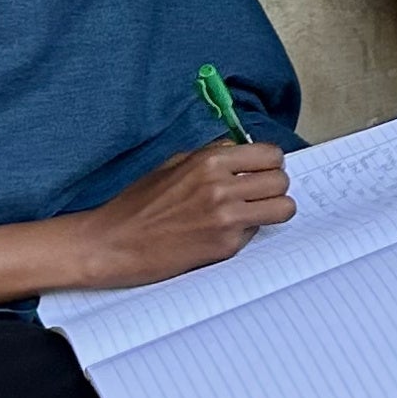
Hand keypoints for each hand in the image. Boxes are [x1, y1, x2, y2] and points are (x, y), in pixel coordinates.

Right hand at [71, 140, 293, 287]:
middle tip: (258, 194)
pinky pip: (257, 233)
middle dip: (273, 187)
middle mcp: (222, 187)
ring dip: (273, 210)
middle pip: (281, 180)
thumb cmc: (138, 205)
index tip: (261, 171)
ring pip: (283, 208)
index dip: (269, 164)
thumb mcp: (173, 165)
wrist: (112, 243)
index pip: (271, 154)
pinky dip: (246, 232)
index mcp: (210, 161)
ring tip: (253, 213)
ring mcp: (226, 218)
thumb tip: (242, 151)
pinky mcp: (225, 246)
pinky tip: (222, 232)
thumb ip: (212, 156)